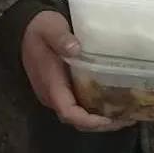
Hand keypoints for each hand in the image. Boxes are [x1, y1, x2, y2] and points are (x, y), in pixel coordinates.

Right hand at [21, 10, 129, 132]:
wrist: (26, 28)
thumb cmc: (40, 28)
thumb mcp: (50, 28)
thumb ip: (61, 38)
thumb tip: (75, 49)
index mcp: (51, 84)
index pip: (69, 112)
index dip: (89, 120)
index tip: (111, 119)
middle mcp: (52, 95)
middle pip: (77, 121)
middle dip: (101, 124)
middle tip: (128, 118)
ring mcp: (57, 94)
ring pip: (79, 117)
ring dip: (101, 120)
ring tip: (126, 114)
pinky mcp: (63, 90)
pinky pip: (79, 107)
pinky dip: (96, 111)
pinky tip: (114, 103)